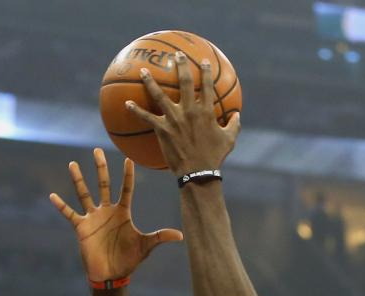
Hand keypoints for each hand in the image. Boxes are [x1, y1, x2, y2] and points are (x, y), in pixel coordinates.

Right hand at [49, 149, 181, 281]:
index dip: (127, 175)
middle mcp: (107, 211)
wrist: (112, 275)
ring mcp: (93, 218)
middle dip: (101, 168)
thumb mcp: (145, 246)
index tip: (128, 158)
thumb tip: (180, 236)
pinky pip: (70, 214)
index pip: (125, 189)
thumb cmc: (129, 260)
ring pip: (85, 194)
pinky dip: (61, 206)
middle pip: (104, 184)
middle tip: (97, 150)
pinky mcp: (82, 228)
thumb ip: (160, 237)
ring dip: (78, 179)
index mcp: (122, 213)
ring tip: (73, 163)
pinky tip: (52, 195)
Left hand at [128, 52, 239, 175]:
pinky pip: (146, 118)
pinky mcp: (162, 130)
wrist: (198, 173)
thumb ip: (233, 125)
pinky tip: (127, 103)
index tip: (203, 61)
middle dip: (181, 66)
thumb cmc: (214, 157)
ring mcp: (174, 119)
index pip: (207, 86)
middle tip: (176, 54)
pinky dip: (136, 110)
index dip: (205, 72)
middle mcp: (190, 110)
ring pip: (160, 95)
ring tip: (142, 71)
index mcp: (206, 111)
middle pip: (184, 82)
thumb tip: (237, 115)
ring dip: (150, 81)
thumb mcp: (229, 140)